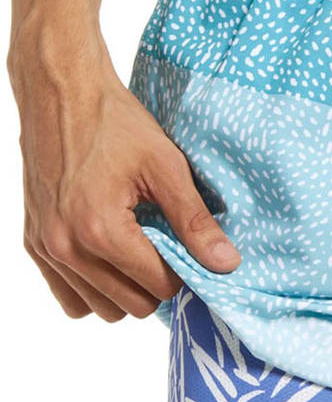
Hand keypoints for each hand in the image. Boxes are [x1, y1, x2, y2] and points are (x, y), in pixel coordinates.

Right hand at [9, 31, 240, 321]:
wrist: (62, 93)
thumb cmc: (116, 123)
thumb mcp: (166, 167)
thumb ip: (195, 221)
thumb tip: (227, 264)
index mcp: (101, 230)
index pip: (160, 286)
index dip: (185, 271)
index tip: (193, 248)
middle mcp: (66, 248)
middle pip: (133, 305)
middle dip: (159, 281)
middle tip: (170, 246)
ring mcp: (46, 249)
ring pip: (100, 308)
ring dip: (127, 289)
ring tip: (142, 248)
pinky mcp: (34, 244)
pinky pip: (69, 297)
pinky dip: (95, 289)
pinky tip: (114, 258)